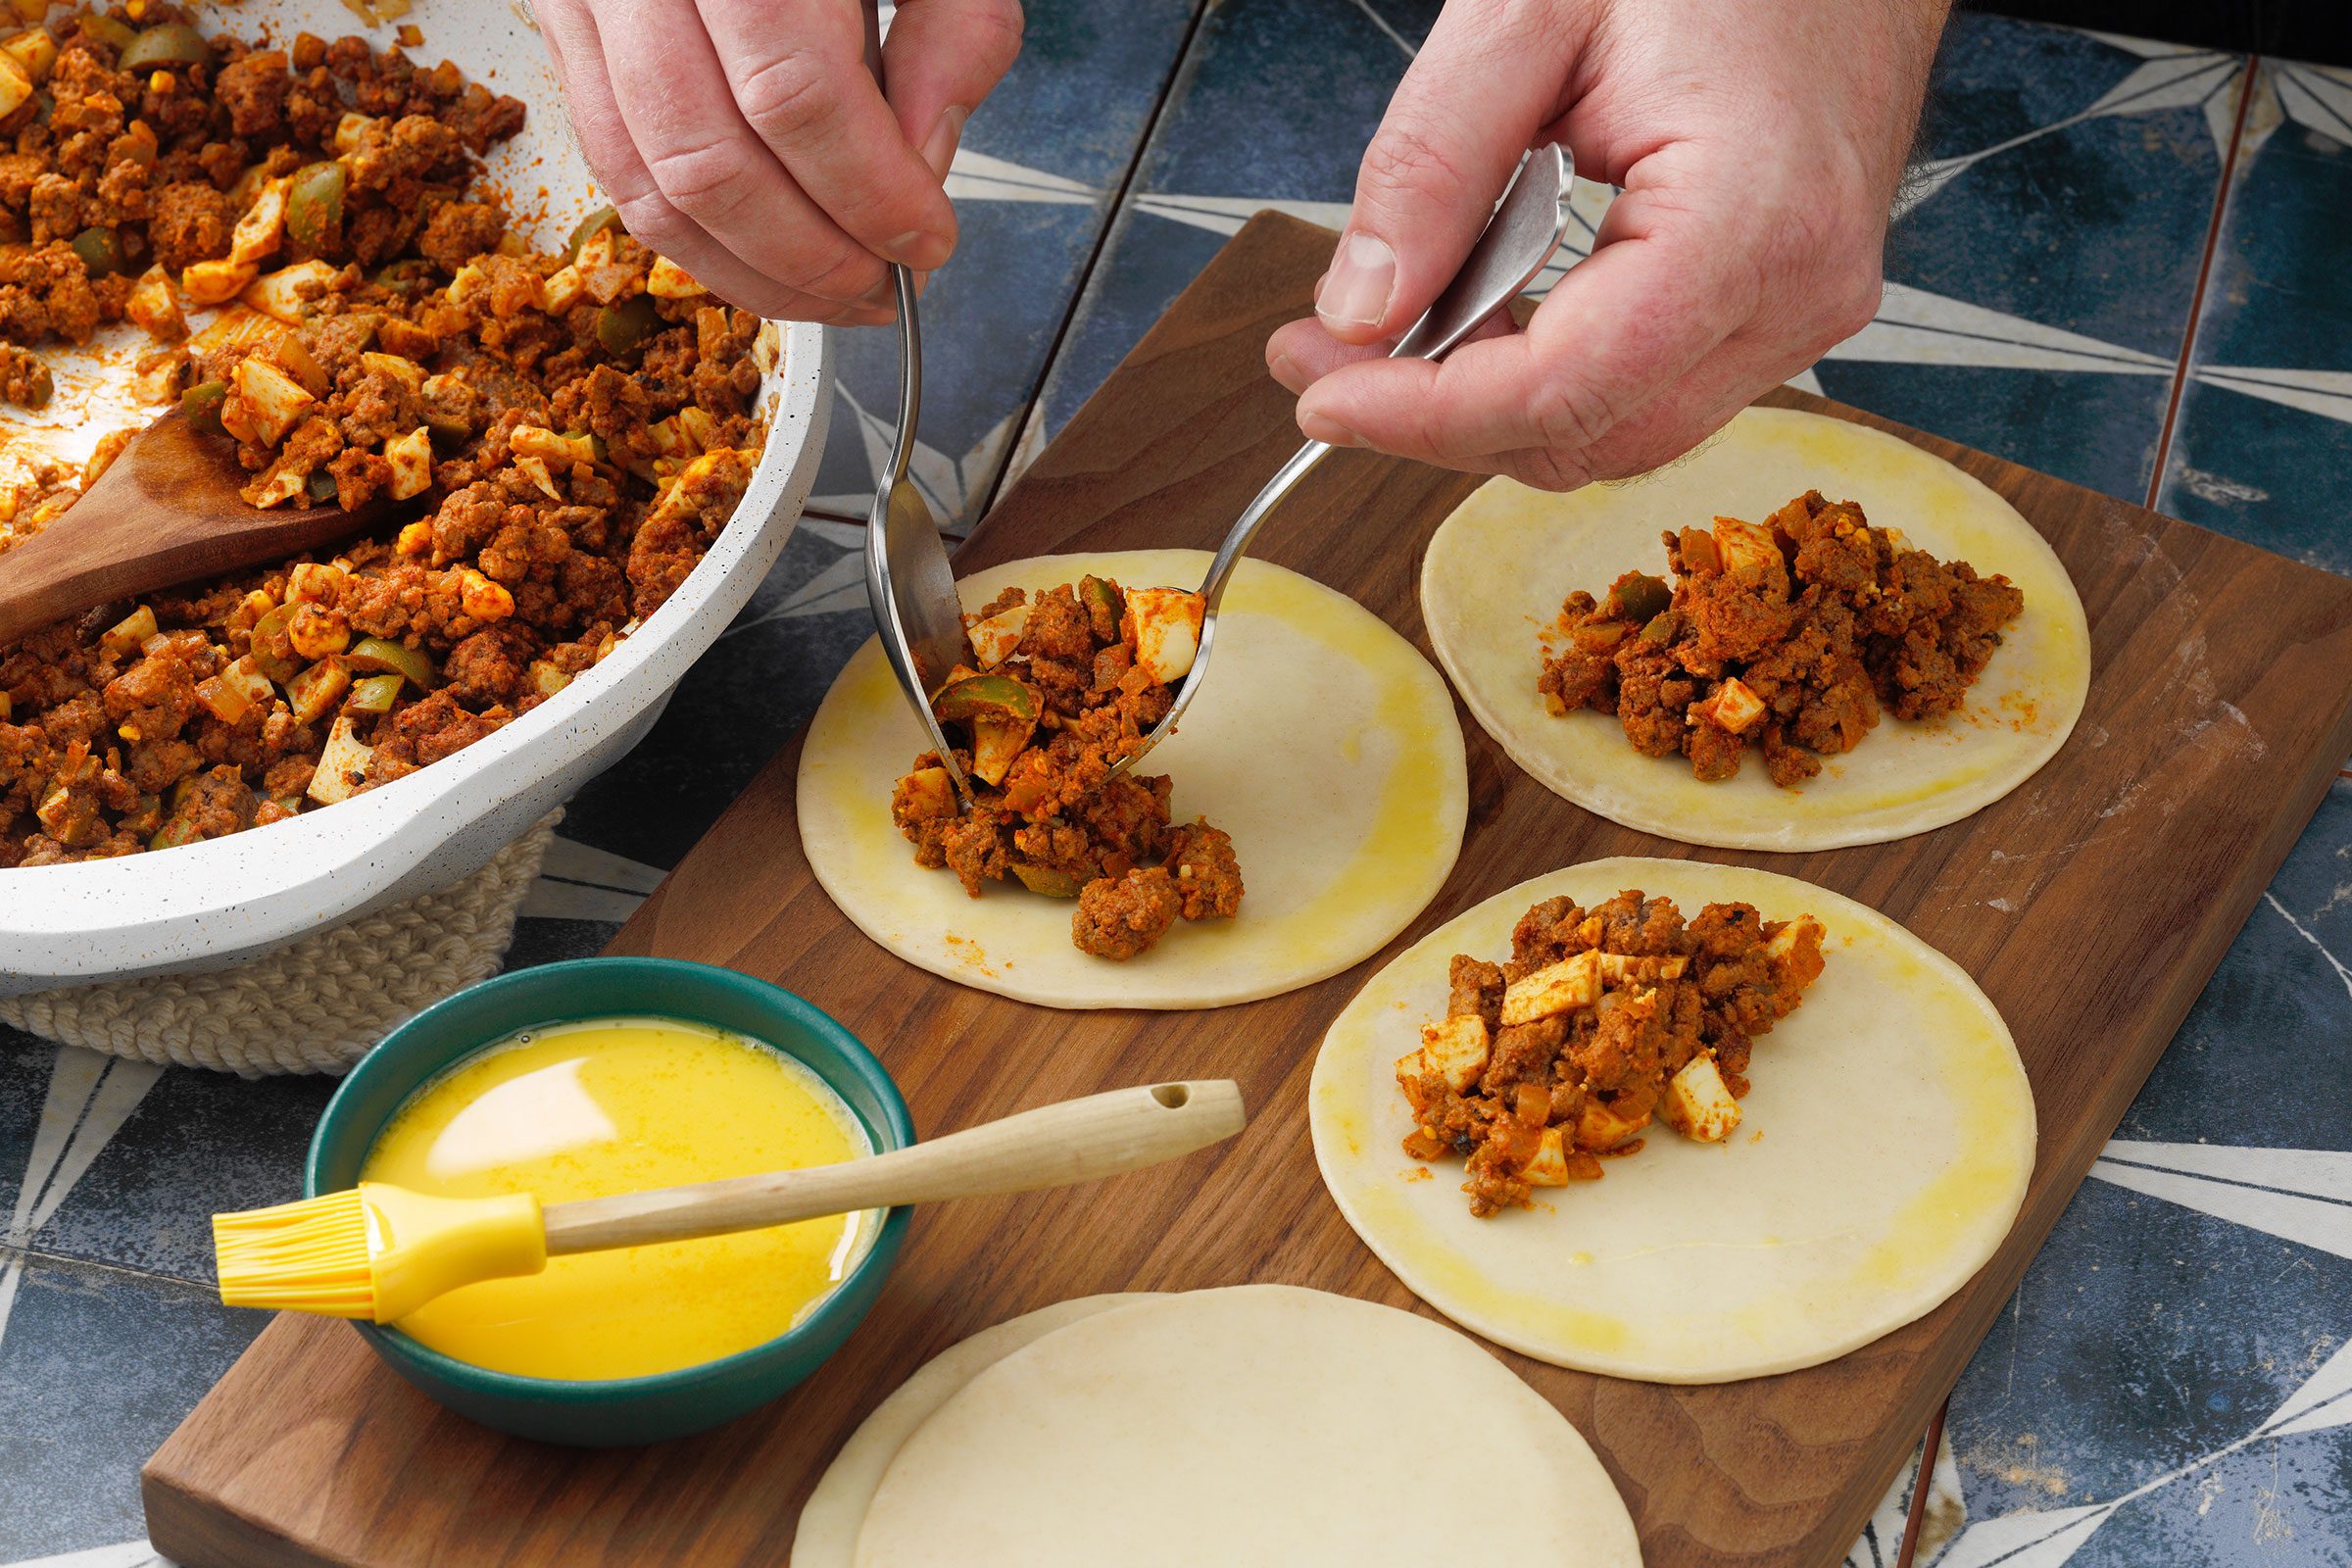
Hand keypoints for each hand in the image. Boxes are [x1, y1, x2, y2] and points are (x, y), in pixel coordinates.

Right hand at [535, 0, 1023, 323]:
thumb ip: (953, 32)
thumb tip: (925, 166)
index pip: (796, 95)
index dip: (870, 194)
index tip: (928, 241)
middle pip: (709, 160)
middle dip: (810, 256)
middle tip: (884, 284)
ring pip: (644, 183)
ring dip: (749, 270)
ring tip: (834, 290)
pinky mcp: (561, 21)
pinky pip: (611, 160)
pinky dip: (691, 233)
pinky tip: (762, 252)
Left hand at [1266, 0, 1948, 488]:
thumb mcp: (1527, 15)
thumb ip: (1431, 165)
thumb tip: (1361, 310)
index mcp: (1749, 220)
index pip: (1563, 391)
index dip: (1426, 415)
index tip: (1324, 395)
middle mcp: (1794, 294)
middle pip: (1585, 438)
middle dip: (1436, 419)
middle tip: (1321, 360)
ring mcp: (1798, 314)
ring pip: (1612, 435)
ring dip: (1485, 406)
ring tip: (1386, 334)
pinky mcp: (1779, 313)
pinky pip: (1645, 392)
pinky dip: (1545, 376)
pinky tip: (1478, 316)